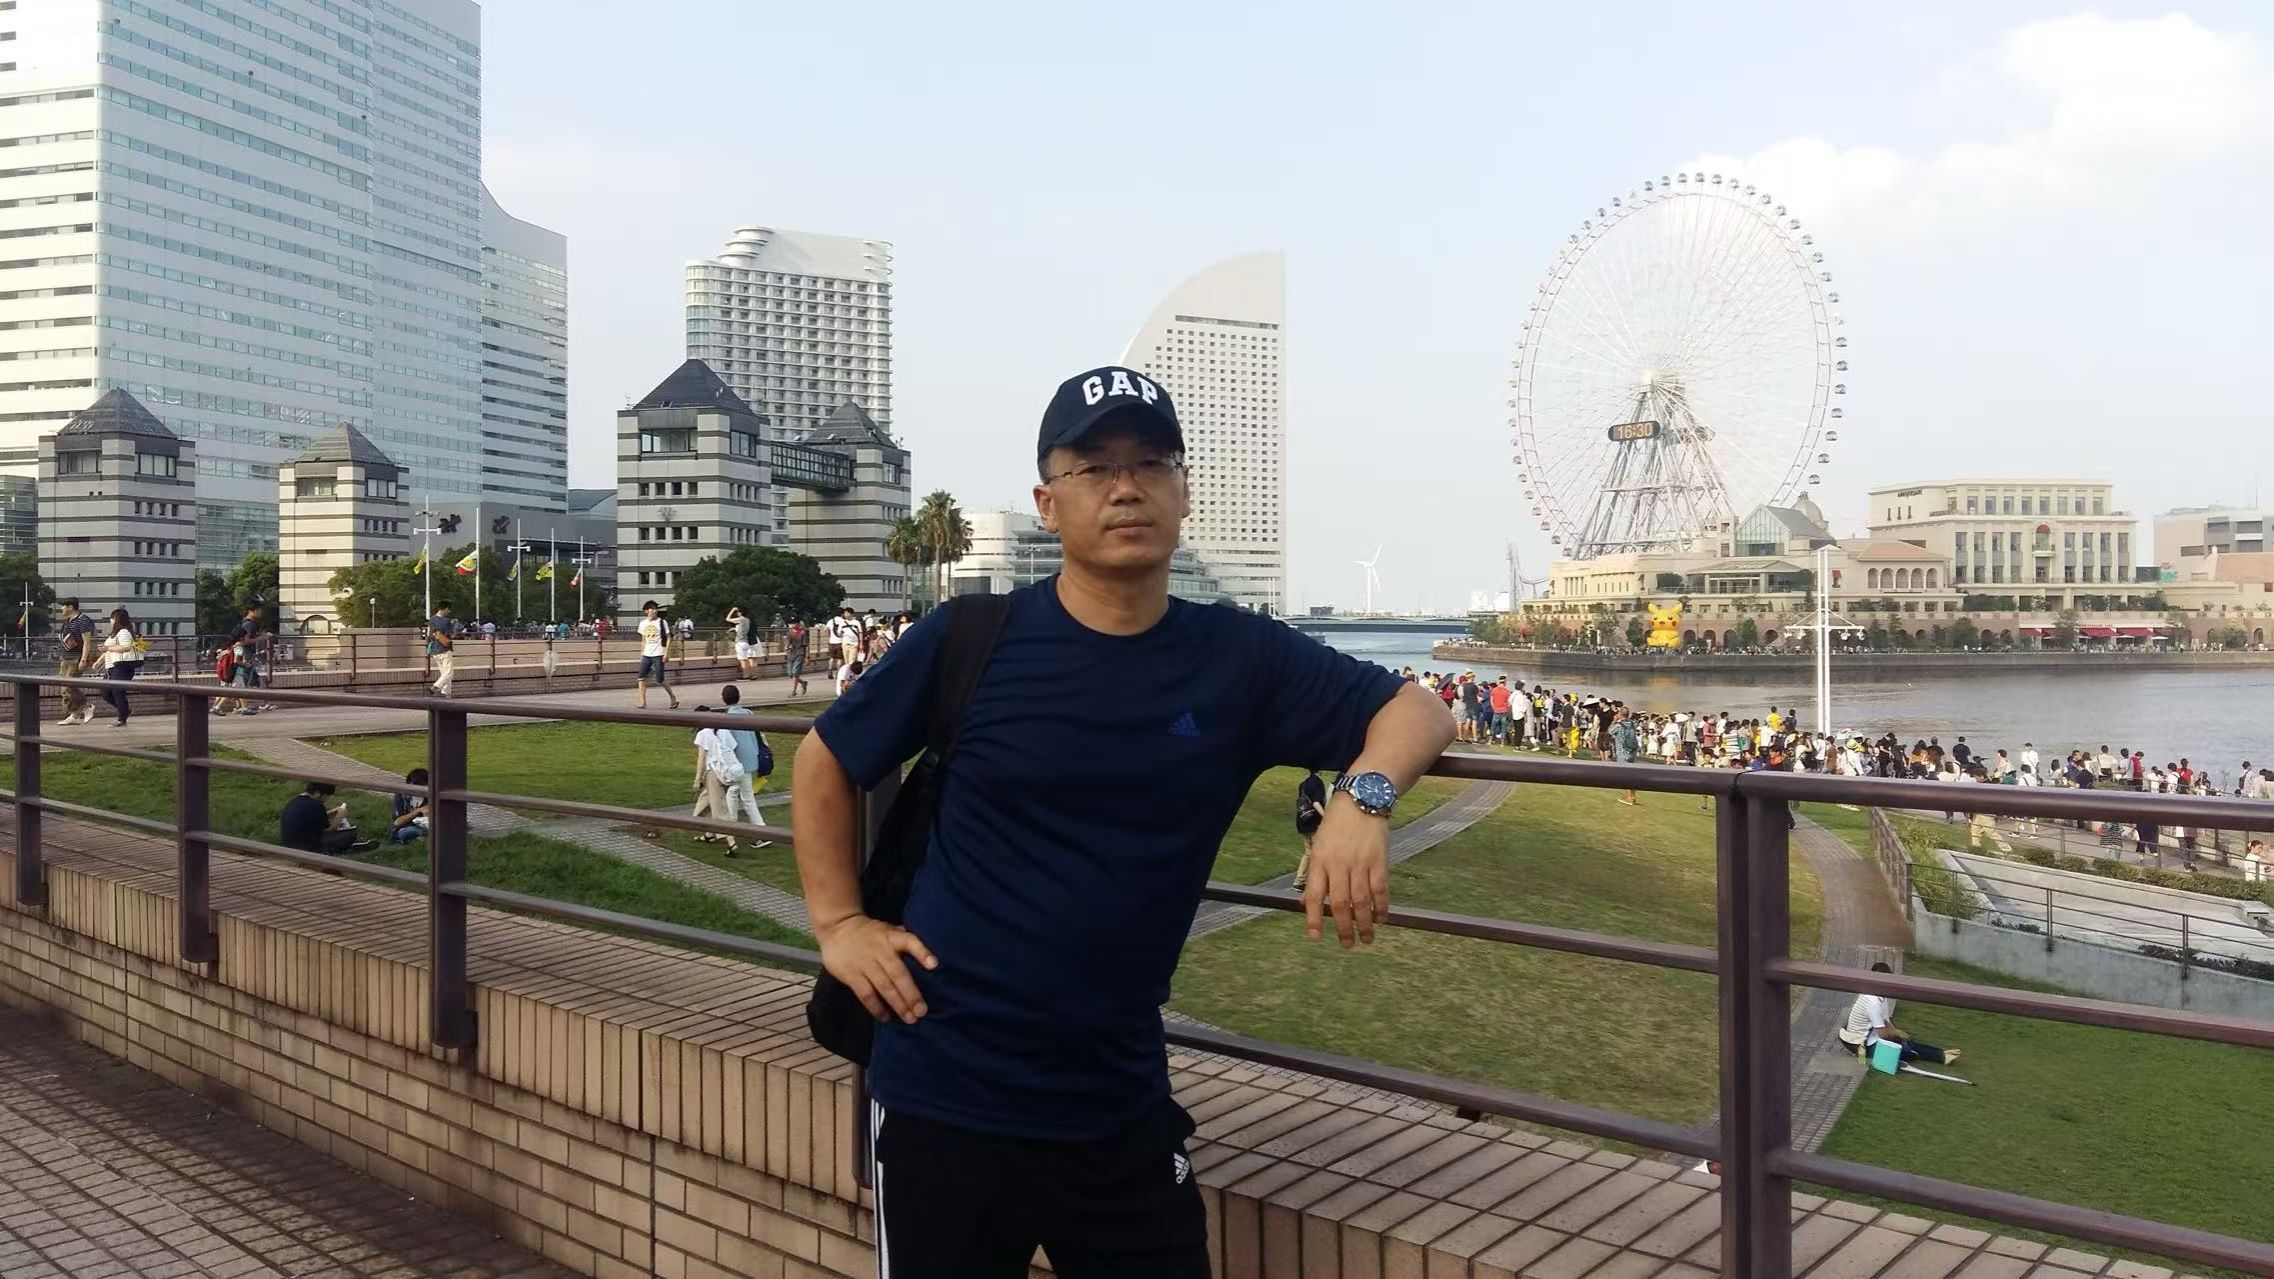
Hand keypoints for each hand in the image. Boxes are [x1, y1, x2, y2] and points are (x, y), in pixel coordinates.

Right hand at [816, 914, 937, 1022]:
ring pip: (884, 987)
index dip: (922, 953)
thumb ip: (903, 940)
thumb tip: (923, 954)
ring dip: (898, 1004)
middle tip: (922, 1012)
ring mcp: (866, 964)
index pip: (910, 942)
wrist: (837, 927)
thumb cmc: (868, 932)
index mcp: (892, 937)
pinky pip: (866, 994)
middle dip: (911, 995)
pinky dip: (876, 1007)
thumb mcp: (886, 929)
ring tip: (909, 1018)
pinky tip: (885, 1017)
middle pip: (898, 974)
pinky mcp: (852, 975)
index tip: (934, 965)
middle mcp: (881, 951)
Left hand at [1302, 799, 1390, 948]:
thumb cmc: (1336, 823)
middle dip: (1344, 928)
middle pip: (1339, 904)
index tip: (1315, 937)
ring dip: (1364, 924)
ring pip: (1361, 901)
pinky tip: (1382, 919)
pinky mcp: (1379, 860)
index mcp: (1319, 860)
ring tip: (1366, 939)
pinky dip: (1382, 907)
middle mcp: (1338, 864)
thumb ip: (1316, 872)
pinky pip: (1380, 889)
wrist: (1361, 799)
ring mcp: (1360, 863)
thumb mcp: (1318, 844)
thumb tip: (1308, 902)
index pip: (1313, 895)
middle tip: (1348, 945)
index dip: (1313, 918)